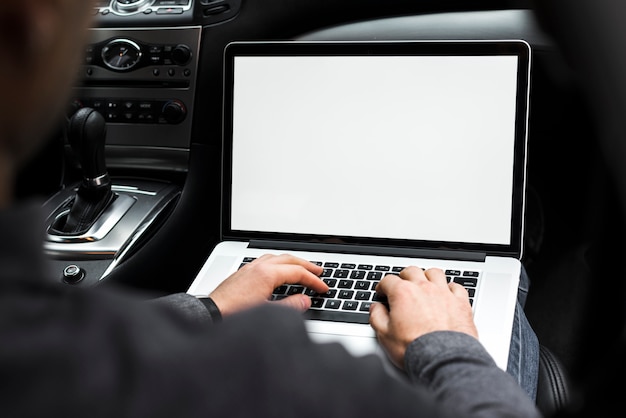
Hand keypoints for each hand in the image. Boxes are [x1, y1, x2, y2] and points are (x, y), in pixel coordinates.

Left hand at [209, 254, 327, 315]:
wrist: (211, 315)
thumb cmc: (235, 315)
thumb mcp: (268, 312)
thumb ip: (290, 306)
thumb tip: (305, 300)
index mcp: (267, 274)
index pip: (298, 273)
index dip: (313, 280)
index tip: (323, 287)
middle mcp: (258, 267)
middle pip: (289, 259)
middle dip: (306, 265)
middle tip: (319, 271)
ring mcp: (249, 268)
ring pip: (276, 257)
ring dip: (291, 261)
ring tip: (300, 267)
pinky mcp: (242, 274)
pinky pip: (264, 261)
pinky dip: (276, 262)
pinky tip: (276, 270)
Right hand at [369, 266, 477, 368]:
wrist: (443, 360)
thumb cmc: (416, 349)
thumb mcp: (385, 336)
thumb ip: (377, 317)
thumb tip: (375, 309)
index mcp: (403, 293)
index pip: (388, 280)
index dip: (382, 286)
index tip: (382, 292)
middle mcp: (424, 288)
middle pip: (411, 271)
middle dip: (404, 276)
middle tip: (401, 285)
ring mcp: (444, 293)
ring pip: (435, 273)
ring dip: (427, 276)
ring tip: (425, 284)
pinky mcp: (461, 303)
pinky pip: (456, 287)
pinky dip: (450, 288)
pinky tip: (447, 294)